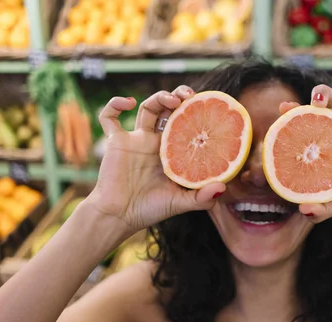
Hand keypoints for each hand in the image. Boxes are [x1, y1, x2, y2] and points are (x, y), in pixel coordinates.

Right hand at [86, 86, 225, 233]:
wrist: (118, 216)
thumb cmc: (149, 210)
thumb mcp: (180, 203)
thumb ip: (202, 198)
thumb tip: (223, 187)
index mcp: (172, 153)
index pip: (186, 125)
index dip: (195, 113)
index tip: (206, 106)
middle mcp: (155, 143)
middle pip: (169, 110)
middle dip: (179, 98)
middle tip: (190, 96)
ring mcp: (136, 140)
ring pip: (147, 108)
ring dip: (159, 97)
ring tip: (172, 100)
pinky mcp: (116, 141)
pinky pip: (109, 117)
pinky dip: (114, 105)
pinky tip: (127, 102)